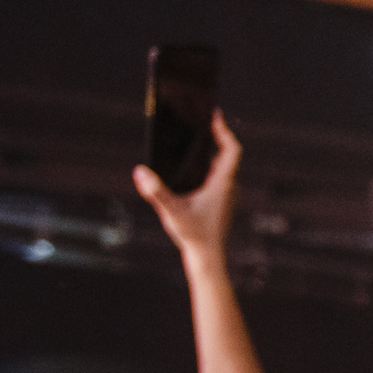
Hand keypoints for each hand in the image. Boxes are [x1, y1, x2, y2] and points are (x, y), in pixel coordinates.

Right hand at [132, 110, 241, 260]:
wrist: (207, 256)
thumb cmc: (193, 234)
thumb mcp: (172, 211)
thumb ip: (155, 191)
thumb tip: (140, 171)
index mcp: (221, 183)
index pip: (231, 150)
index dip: (224, 131)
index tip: (214, 116)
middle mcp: (227, 186)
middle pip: (226, 154)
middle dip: (214, 135)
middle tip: (200, 119)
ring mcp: (224, 194)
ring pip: (221, 165)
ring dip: (210, 150)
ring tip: (193, 136)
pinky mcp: (218, 201)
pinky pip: (216, 175)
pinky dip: (206, 165)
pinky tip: (189, 164)